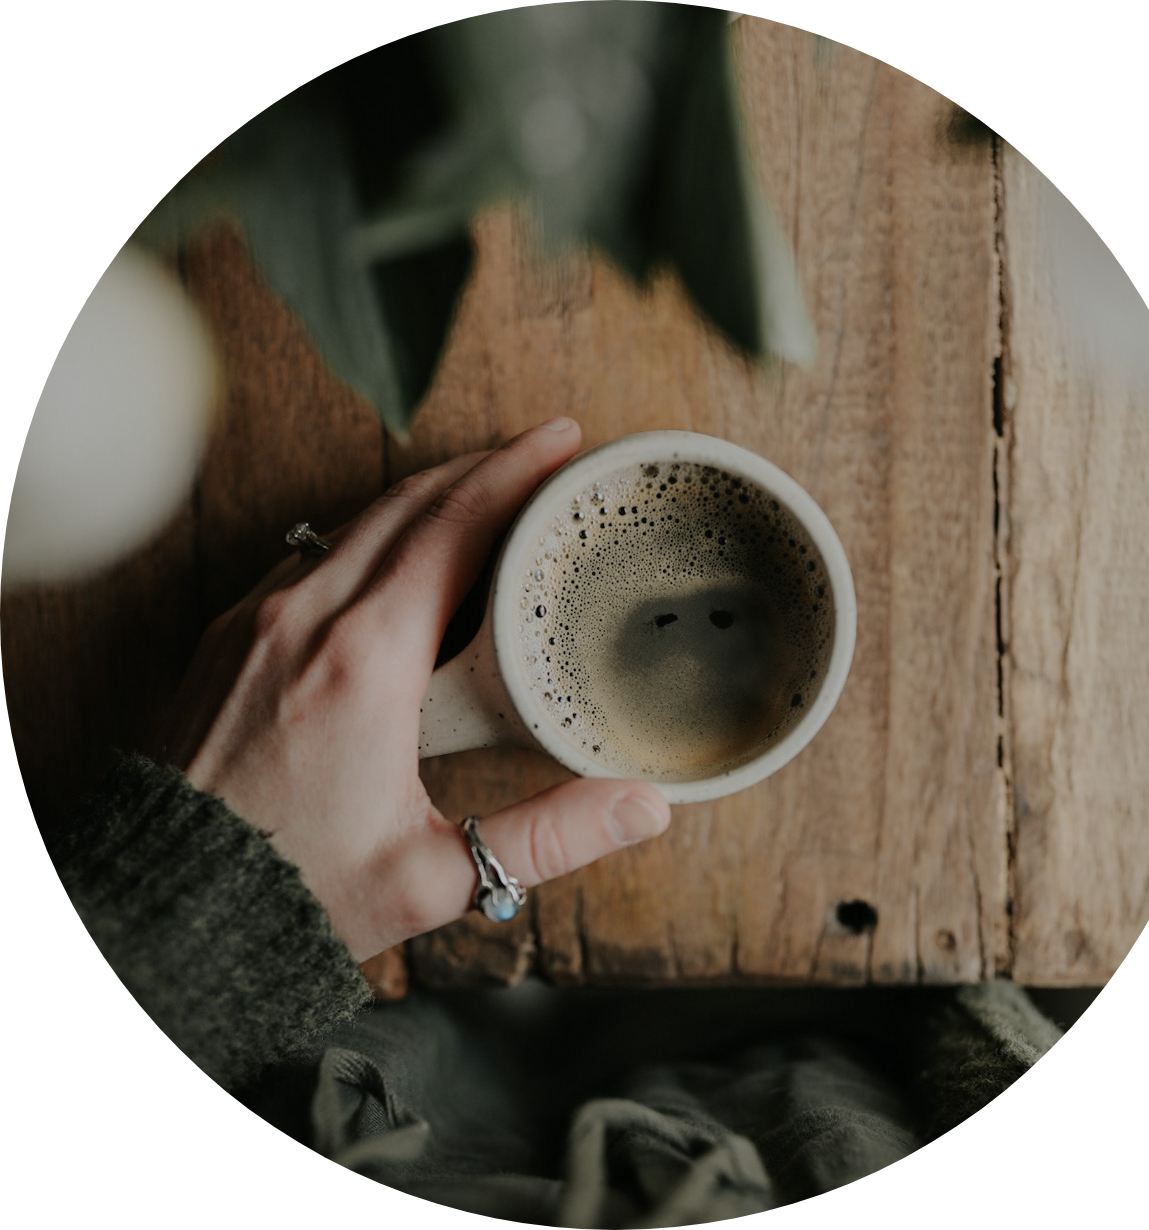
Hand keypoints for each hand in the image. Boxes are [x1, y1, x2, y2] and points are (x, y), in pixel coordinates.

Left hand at [159, 417, 670, 962]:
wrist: (163, 910)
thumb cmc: (290, 895)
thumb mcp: (435, 875)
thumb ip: (549, 835)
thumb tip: (647, 806)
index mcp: (366, 660)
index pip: (454, 527)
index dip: (516, 472)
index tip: (562, 439)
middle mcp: (305, 617)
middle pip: (408, 503)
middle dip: (482, 466)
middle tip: (541, 454)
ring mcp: (256, 618)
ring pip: (355, 520)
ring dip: (426, 494)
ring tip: (484, 491)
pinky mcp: (226, 635)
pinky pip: (311, 553)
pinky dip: (371, 531)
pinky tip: (397, 552)